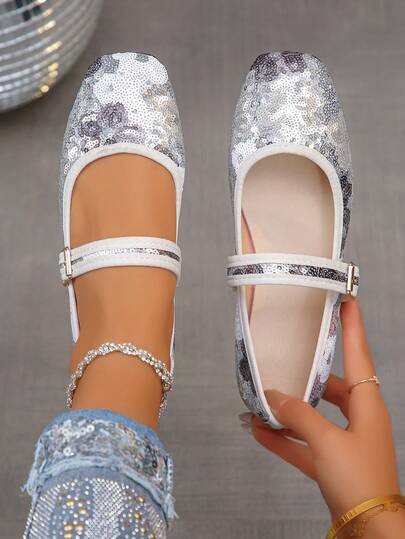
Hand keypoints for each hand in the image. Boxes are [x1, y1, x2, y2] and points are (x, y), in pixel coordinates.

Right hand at [241, 299, 402, 536]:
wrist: (369, 531)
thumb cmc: (360, 480)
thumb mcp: (326, 441)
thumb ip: (297, 415)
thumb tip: (273, 398)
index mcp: (367, 404)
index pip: (359, 353)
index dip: (353, 325)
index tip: (346, 299)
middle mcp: (359, 418)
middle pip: (331, 386)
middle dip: (305, 377)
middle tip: (285, 360)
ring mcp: (346, 441)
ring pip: (313, 416)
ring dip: (288, 412)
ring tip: (260, 402)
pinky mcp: (333, 463)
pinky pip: (304, 443)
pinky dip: (284, 439)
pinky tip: (259, 432)